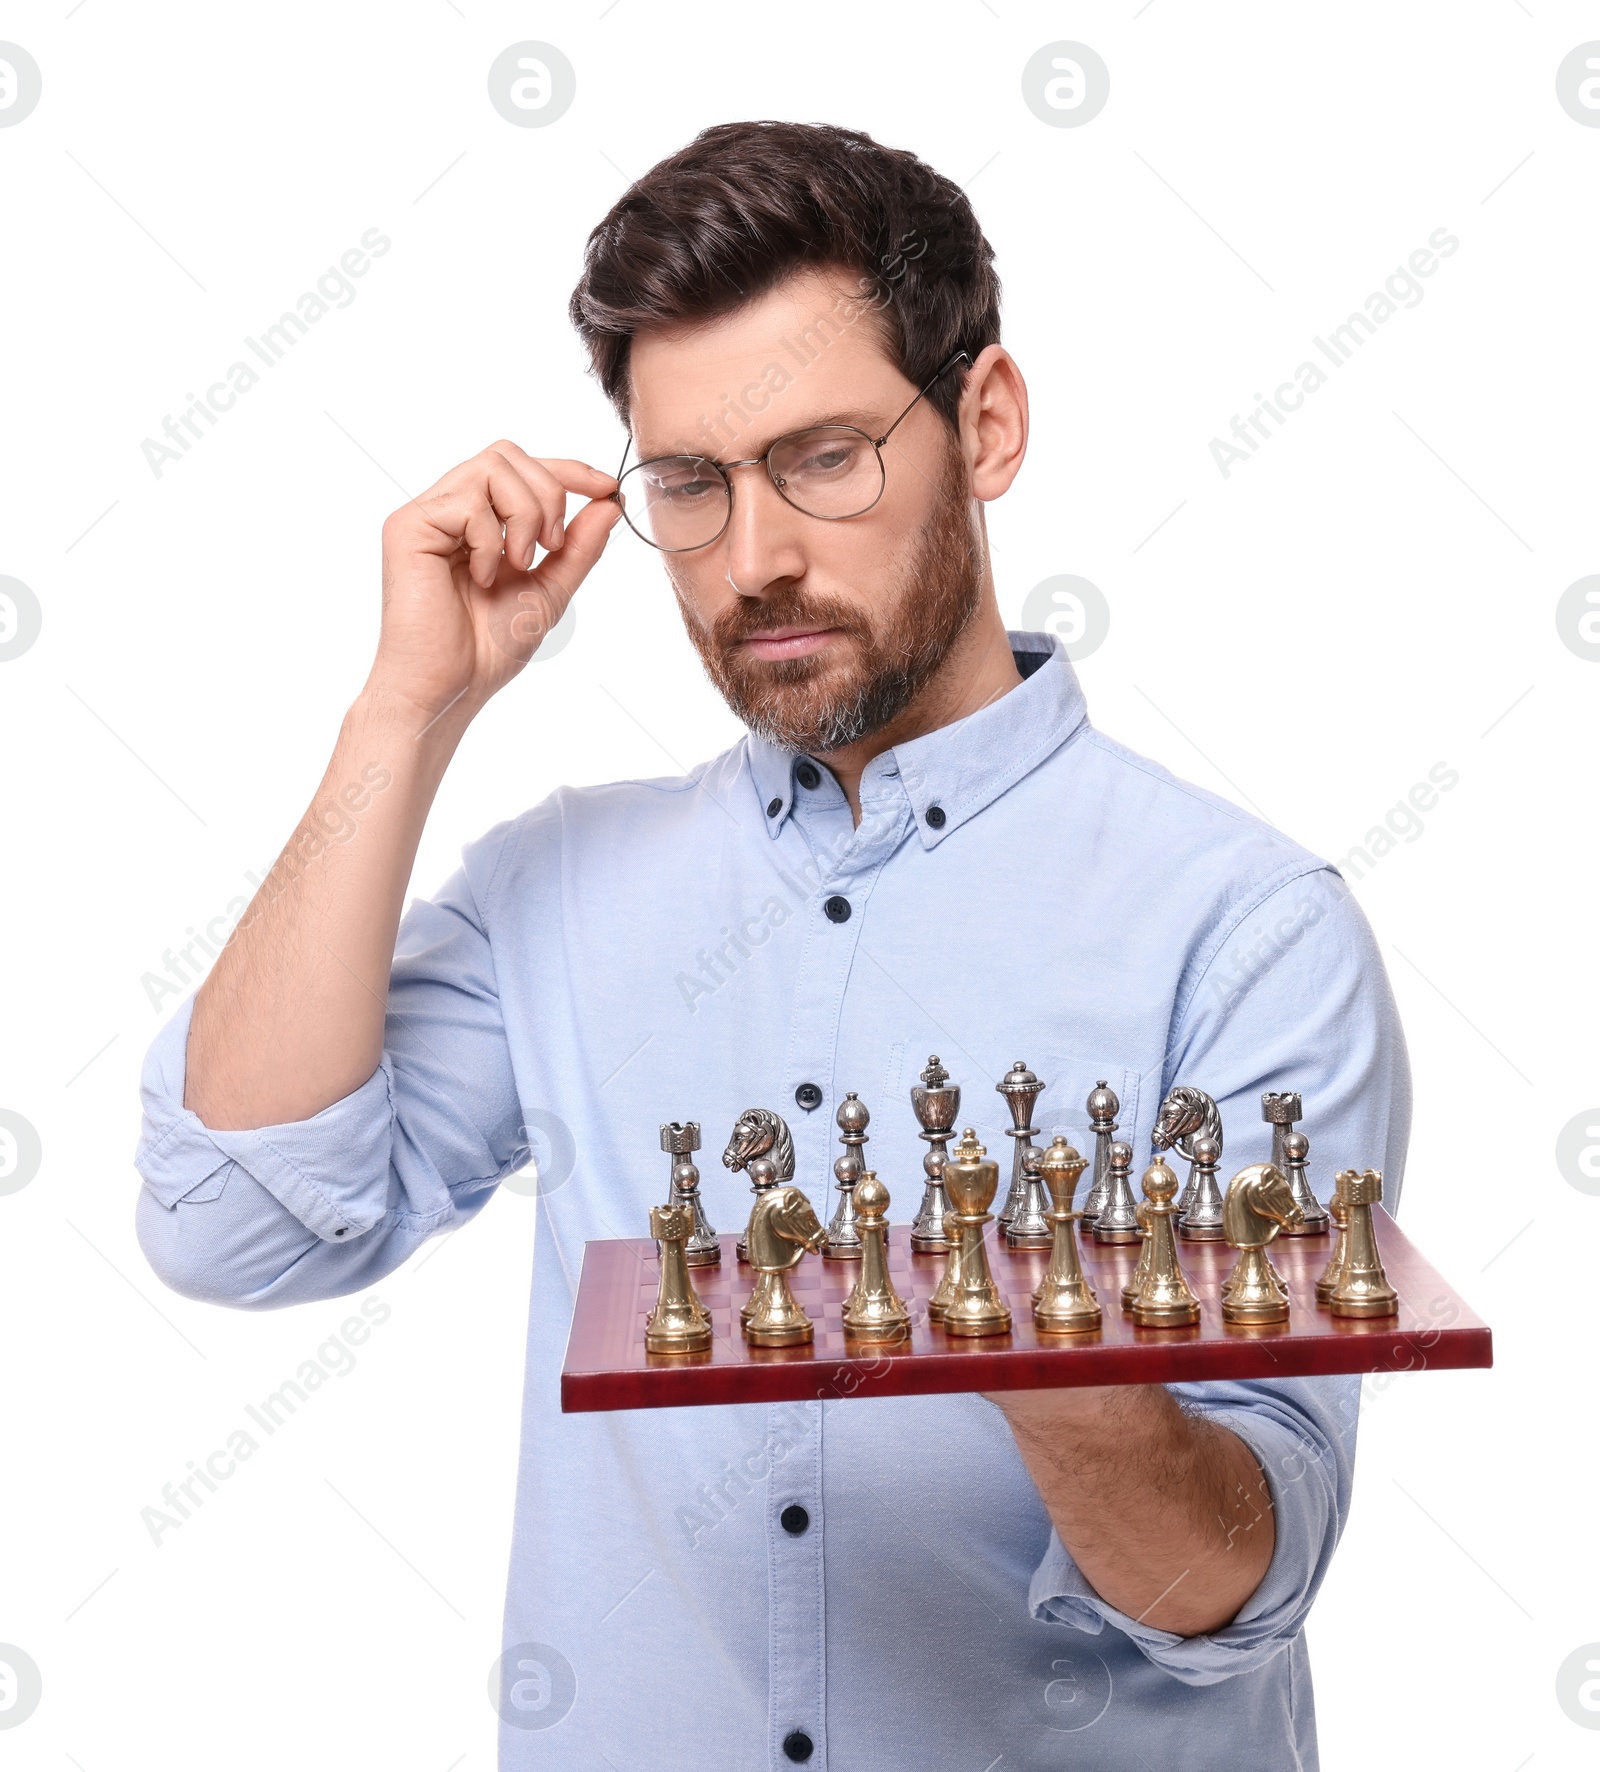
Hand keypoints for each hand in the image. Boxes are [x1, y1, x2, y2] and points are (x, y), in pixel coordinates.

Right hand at [366, 440, 620, 726]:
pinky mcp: (407, 527)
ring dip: (525, 515)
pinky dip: (491, 540)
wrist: (449, 688)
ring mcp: (427, 515)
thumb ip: (579, 547)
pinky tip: (483, 577)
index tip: (607, 489)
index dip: (569, 469)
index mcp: (479, 520)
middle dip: (550, 493)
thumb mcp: (550, 590)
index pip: (523, 467)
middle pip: (508, 454)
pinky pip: (467, 501)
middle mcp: (450, 508)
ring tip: (519, 564)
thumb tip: (609, 503)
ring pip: (492, 467)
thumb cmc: (486, 649)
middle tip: (552, 547)